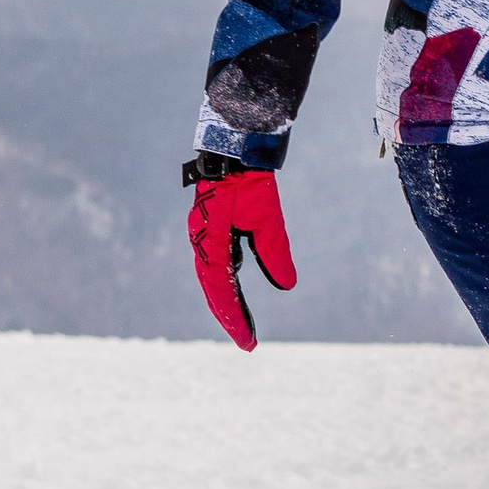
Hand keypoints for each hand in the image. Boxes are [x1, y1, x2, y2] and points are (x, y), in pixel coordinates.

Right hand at [186, 164, 297, 349]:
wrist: (235, 145)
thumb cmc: (250, 179)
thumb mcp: (267, 217)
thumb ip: (274, 251)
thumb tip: (286, 285)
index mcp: (211, 243)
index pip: (222, 291)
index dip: (235, 319)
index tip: (249, 343)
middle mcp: (202, 242)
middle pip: (214, 290)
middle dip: (230, 316)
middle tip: (247, 343)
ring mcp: (204, 235)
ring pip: (214, 278)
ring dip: (227, 301)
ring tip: (243, 324)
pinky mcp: (210, 228)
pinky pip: (217, 262)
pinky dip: (227, 280)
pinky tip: (237, 289)